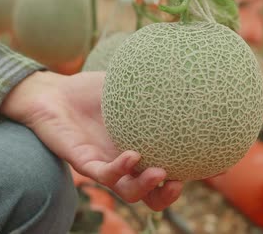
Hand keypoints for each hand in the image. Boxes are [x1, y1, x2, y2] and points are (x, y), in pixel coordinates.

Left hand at [0, 70, 182, 210]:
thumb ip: (152, 84)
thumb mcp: (126, 86)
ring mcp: (105, 165)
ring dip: (146, 187)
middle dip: (166, 195)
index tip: (210, 167)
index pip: (165, 170)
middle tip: (179, 182)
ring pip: (129, 192)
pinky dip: (120, 169)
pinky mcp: (84, 163)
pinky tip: (132, 155)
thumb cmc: (90, 90)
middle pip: (149, 193)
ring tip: (161, 173)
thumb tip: (182, 67)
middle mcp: (124, 163)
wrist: (53, 93)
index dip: (185, 174)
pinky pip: (104, 175)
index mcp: (139, 148)